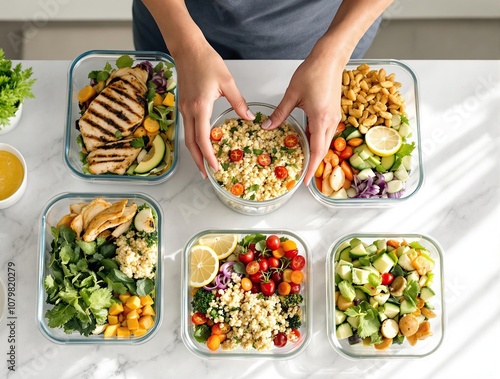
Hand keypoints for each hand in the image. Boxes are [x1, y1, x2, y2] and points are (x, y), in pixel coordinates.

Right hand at [175, 42, 253, 176]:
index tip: (215, 167)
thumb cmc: (206, 61)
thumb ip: (238, 102)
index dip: (208, 156)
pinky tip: (203, 143)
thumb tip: (248, 118)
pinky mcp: (183, 105)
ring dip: (195, 152)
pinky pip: (188, 128)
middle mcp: (188, 111)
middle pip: (191, 144)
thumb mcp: (228, 82)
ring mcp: (183, 109)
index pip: (202, 139)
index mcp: (200, 107)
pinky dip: (194, 140)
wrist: (187, 49)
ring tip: (205, 163)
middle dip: (198, 161)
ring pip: (187, 137)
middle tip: (207, 174)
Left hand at [263, 54, 344, 184]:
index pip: (317, 150)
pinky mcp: (333, 111)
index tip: (305, 180)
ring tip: (303, 160)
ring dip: (315, 152)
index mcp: (321, 119)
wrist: (330, 58)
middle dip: (313, 163)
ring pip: (324, 140)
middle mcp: (330, 120)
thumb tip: (266, 127)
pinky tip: (307, 140)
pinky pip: (325, 131)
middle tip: (302, 175)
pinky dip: (317, 140)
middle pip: (322, 149)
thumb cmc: (313, 72)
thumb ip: (280, 113)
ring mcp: (334, 116)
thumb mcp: (292, 95)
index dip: (311, 168)